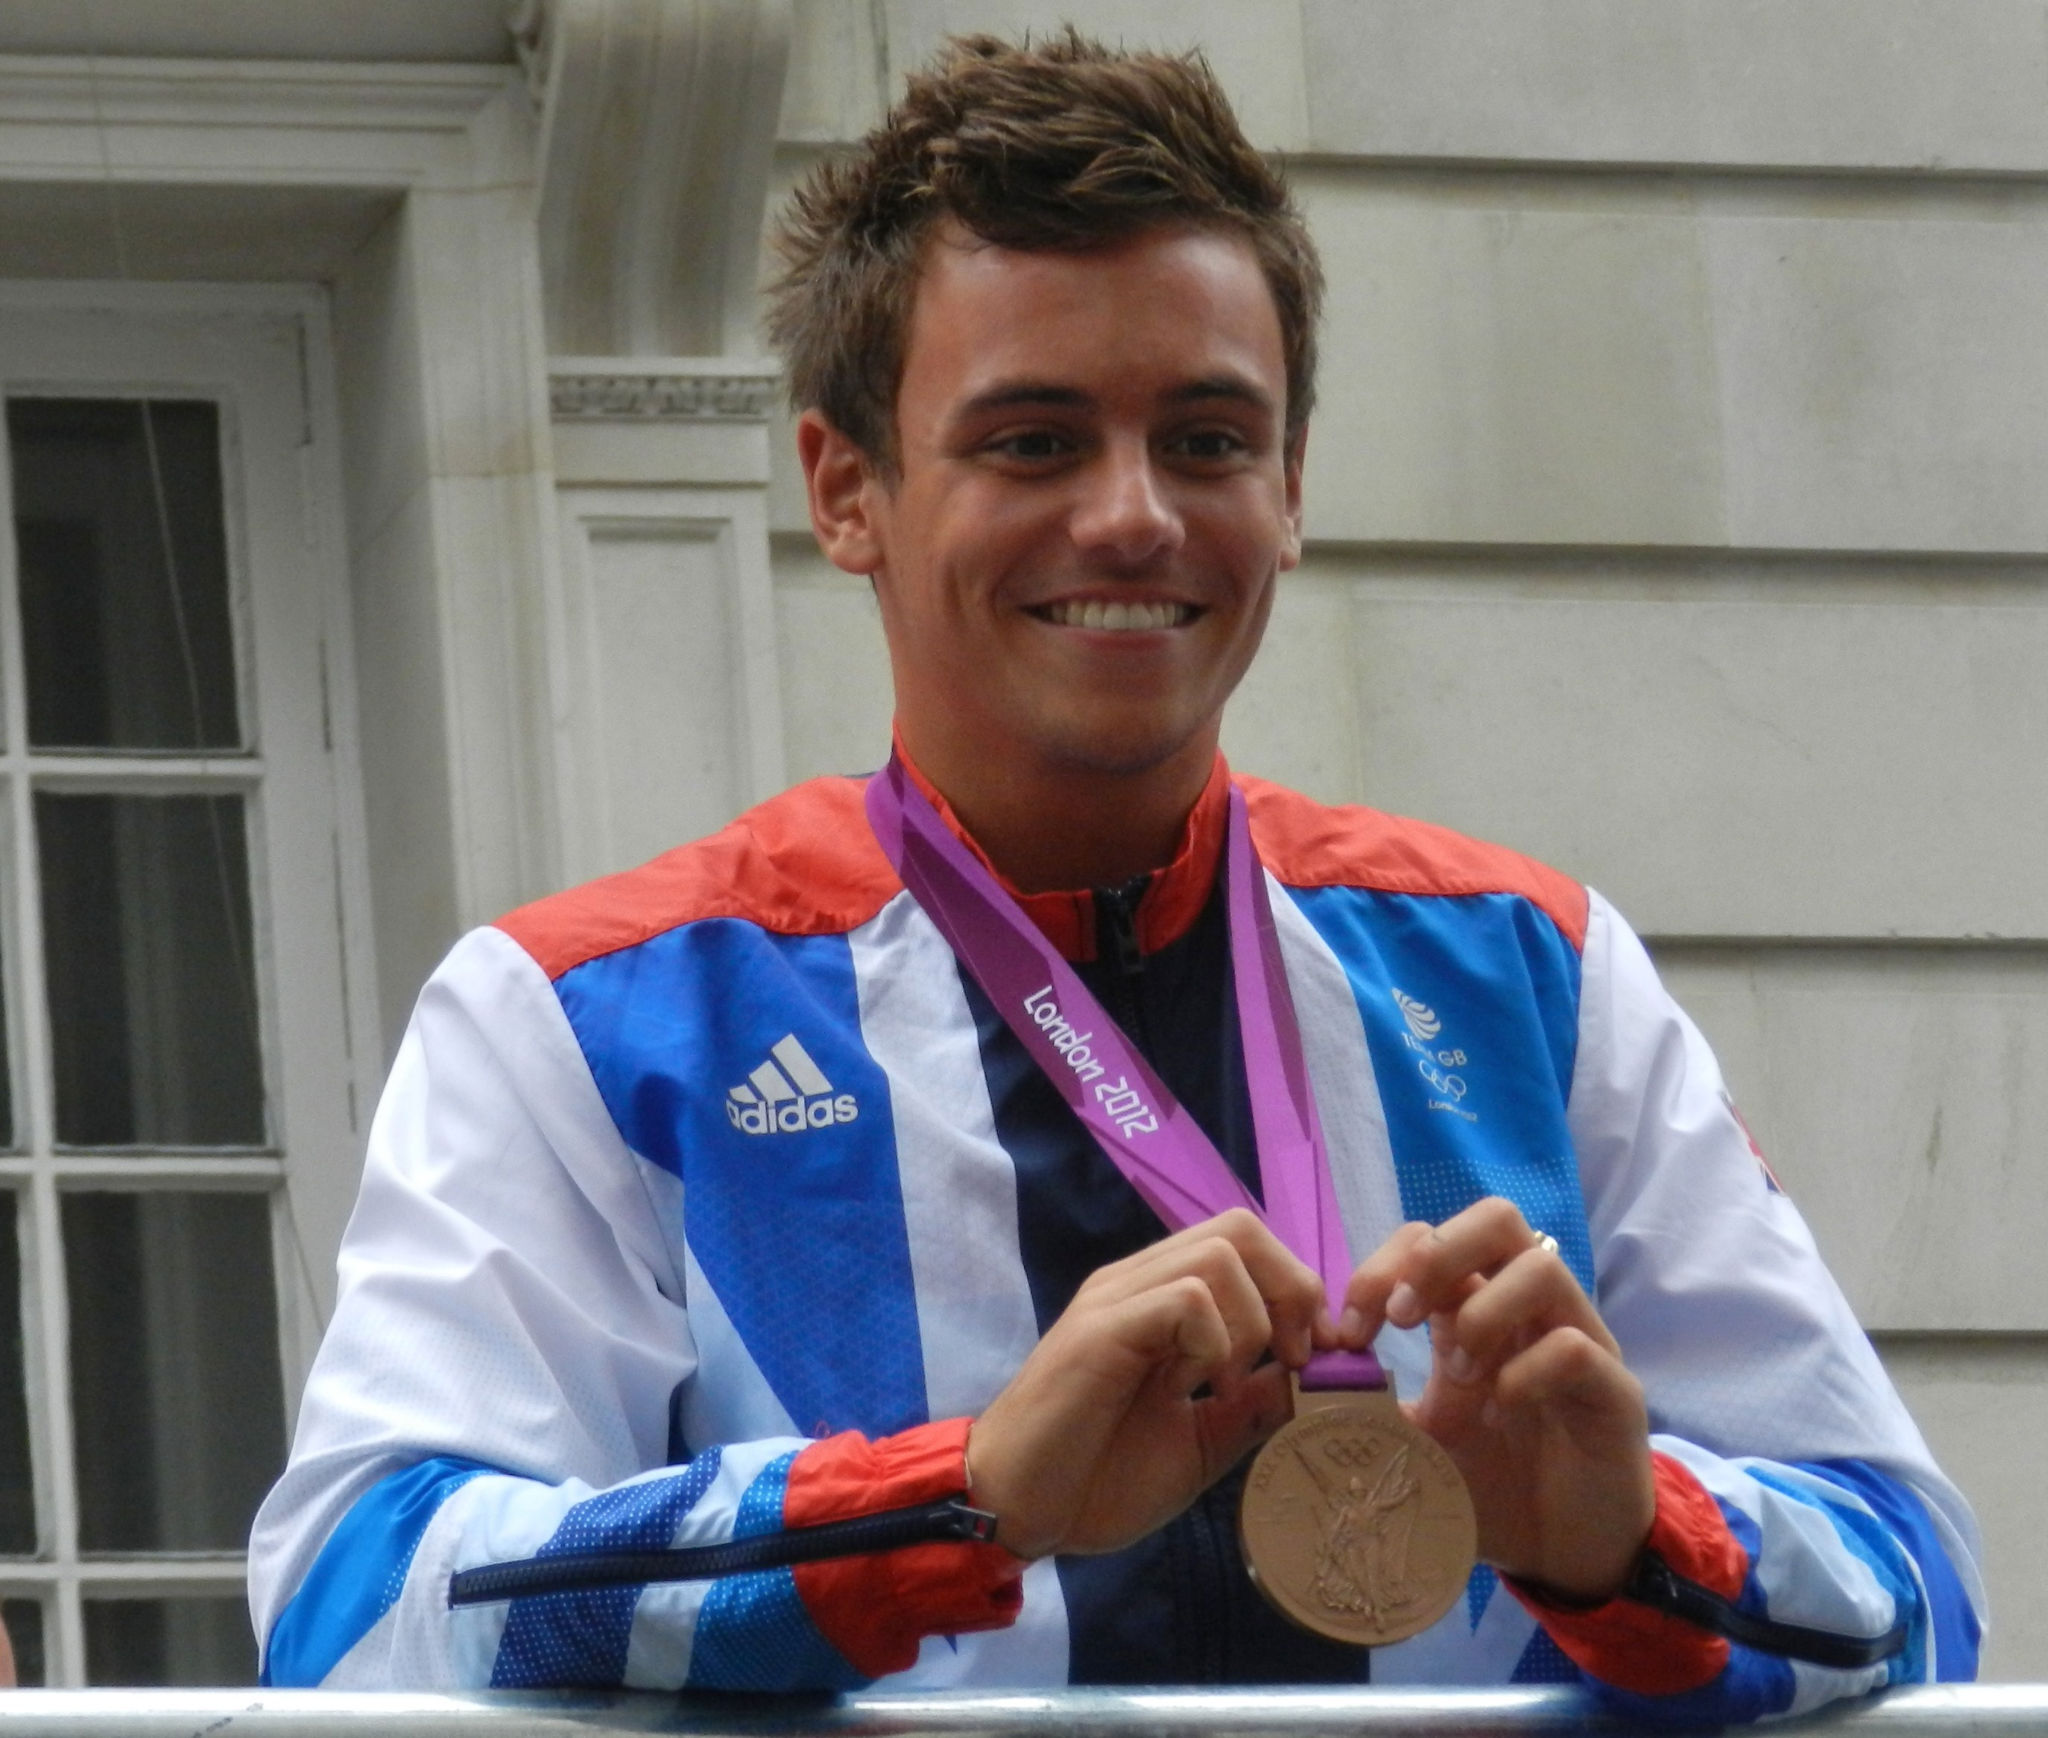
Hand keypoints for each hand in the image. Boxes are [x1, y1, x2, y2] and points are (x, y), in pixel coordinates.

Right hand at [967, 1208, 1326, 1559]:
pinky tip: (1198, 1388)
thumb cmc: (1098, 1479)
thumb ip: (1251, 1406)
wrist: (1016, 1507)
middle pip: (1240, 1228)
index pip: (1246, 1245)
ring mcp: (1118, 1298)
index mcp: (1163, 1302)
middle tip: (1293, 1359)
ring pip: (1220, 1251)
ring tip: (1233, 1383)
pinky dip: (1215, 1339)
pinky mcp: (1101, 1328)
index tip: (1317, 1358)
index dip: (1298, 1290)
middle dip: (1291, 1289)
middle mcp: (1140, 1282)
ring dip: (1253, 1319)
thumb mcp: (1200, 1442)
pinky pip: (1185, 1297)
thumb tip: (1312, 1378)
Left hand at [1337, 1198, 1654, 1601]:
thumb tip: (1304, 1383)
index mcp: (1474, 1307)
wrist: (1563, 1551)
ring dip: (1483, 1313)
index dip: (1382, 1267)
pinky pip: (1575, 1345)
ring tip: (1458, 1374)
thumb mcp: (1415, 1440)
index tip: (1350, 1332)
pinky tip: (1503, 1406)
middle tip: (1402, 1320)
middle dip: (1438, 1255)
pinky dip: (1528, 1368)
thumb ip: (1371, 1404)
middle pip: (1495, 1219)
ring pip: (1541, 1266)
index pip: (1429, 1239)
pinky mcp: (1614, 1389)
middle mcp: (1528, 1309)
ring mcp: (1577, 1339)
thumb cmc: (1489, 1482)